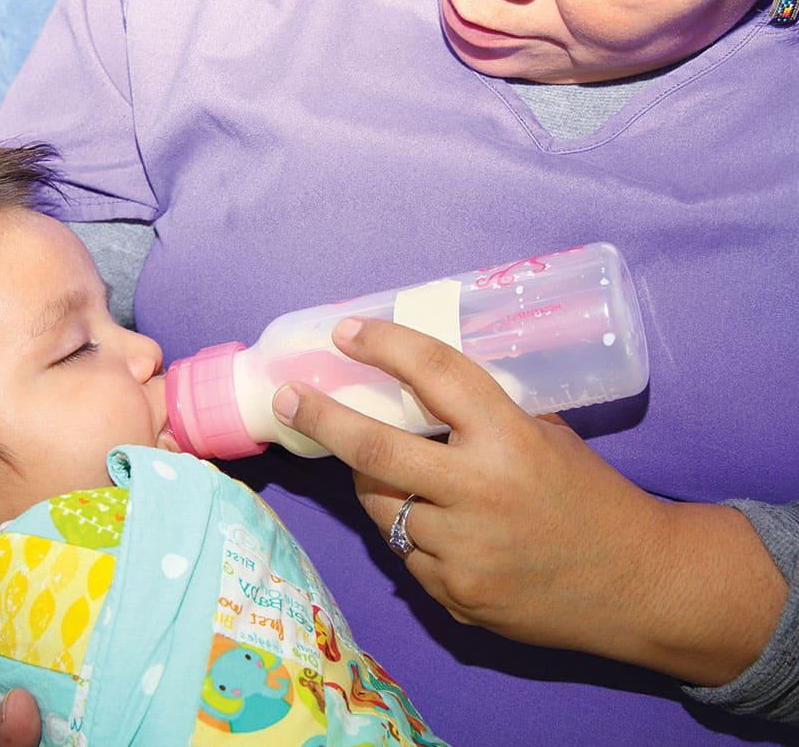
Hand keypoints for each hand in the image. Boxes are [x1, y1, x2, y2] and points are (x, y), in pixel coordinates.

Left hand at [272, 317, 784, 685]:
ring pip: (379, 504)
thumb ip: (485, 414)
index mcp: (510, 441)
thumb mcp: (547, 437)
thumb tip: (417, 383)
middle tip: (287, 397)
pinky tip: (434, 524)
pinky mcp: (453, 595)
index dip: (386, 345)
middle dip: (320, 417)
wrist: (638, 585)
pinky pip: (406, 552)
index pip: (436, 375)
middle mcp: (478, 494)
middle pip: (372, 448)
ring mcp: (461, 552)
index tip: (345, 330)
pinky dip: (408, 530)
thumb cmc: (593, 497)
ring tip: (386, 467)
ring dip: (372, 479)